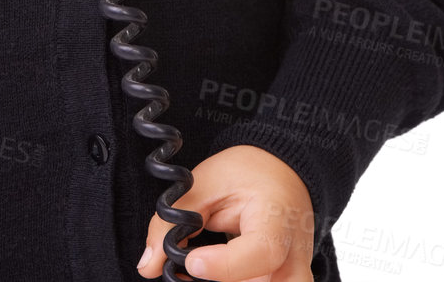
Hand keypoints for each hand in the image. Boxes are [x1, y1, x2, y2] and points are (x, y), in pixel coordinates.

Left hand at [136, 145, 313, 280]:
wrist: (281, 172)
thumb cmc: (246, 173)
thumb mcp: (206, 182)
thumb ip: (175, 219)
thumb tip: (148, 265)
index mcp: (277, 220)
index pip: (261, 254)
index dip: (224, 265)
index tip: (191, 262)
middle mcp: (294, 256)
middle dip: (226, 280)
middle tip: (194, 265)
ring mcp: (295, 276)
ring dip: (228, 281)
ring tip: (200, 263)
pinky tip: (210, 270)